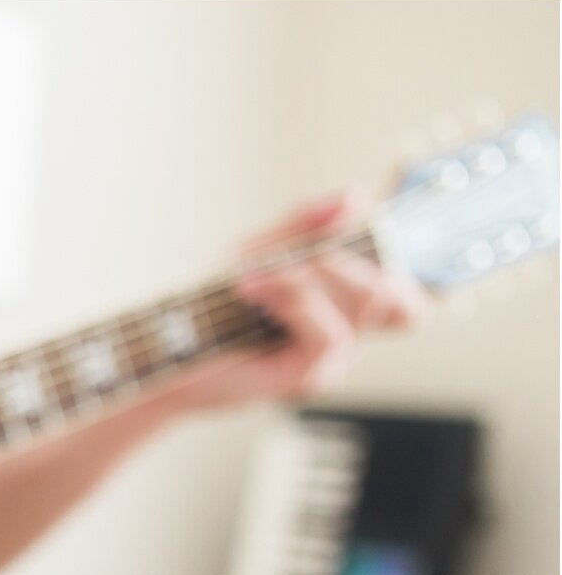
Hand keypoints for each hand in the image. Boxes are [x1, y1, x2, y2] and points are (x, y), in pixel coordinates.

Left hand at [171, 190, 431, 411]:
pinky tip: (256, 290)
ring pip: (363, 303)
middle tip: (305, 253)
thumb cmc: (207, 304)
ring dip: (312, 276)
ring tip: (256, 276)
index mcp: (338, 301)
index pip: (402, 287)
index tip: (381, 225)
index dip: (409, 258)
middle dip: (353, 259)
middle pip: (394, 293)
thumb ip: (305, 225)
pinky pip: (330, 332)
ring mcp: (331, 358)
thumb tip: (356, 196)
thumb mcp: (258, 251)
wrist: (165, 349)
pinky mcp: (311, 378)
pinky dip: (295, 301)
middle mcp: (344, 330)